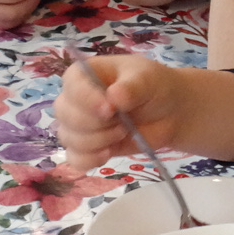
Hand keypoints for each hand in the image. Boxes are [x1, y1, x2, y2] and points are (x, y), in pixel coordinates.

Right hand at [54, 55, 186, 170]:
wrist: (169, 112)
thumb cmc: (154, 87)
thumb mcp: (148, 80)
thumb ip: (132, 87)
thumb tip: (114, 97)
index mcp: (86, 74)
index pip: (72, 84)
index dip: (87, 99)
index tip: (110, 109)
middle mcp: (75, 98)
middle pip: (65, 114)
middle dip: (95, 124)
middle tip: (123, 123)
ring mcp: (79, 124)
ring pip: (68, 138)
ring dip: (97, 141)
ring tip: (122, 133)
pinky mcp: (87, 147)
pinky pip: (74, 158)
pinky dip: (89, 160)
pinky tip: (108, 154)